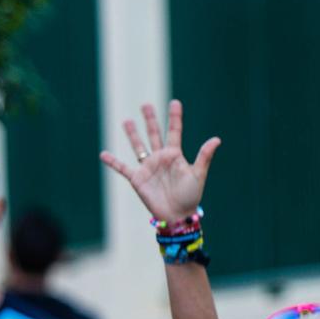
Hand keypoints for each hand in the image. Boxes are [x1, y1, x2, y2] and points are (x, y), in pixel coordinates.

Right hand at [99, 100, 221, 224]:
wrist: (177, 216)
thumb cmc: (191, 197)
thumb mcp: (198, 175)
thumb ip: (204, 156)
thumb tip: (217, 139)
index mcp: (175, 155)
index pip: (174, 132)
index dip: (175, 117)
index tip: (175, 102)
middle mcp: (160, 158)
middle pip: (154, 134)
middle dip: (150, 119)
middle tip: (146, 104)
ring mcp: (148, 167)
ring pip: (138, 146)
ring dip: (132, 134)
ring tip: (127, 121)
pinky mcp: (138, 179)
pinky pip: (122, 168)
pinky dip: (113, 162)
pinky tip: (103, 154)